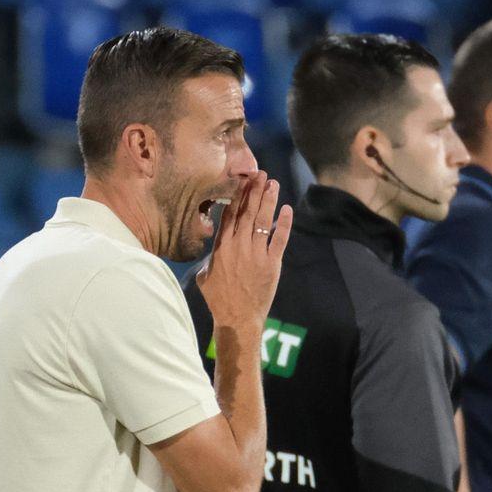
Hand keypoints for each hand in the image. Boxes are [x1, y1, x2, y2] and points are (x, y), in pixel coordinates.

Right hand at [196, 170, 292, 337]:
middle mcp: (238, 246)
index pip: (230, 214)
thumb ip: (209, 259)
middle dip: (254, 190)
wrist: (237, 318)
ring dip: (268, 200)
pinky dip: (284, 223)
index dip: (237, 195)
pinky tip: (287, 209)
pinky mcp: (272, 263)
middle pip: (246, 211)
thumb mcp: (204, 276)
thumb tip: (212, 251)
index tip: (241, 180)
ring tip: (273, 183)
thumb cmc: (218, 300)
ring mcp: (256, 253)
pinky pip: (279, 238)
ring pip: (262, 220)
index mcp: (221, 247)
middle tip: (260, 173)